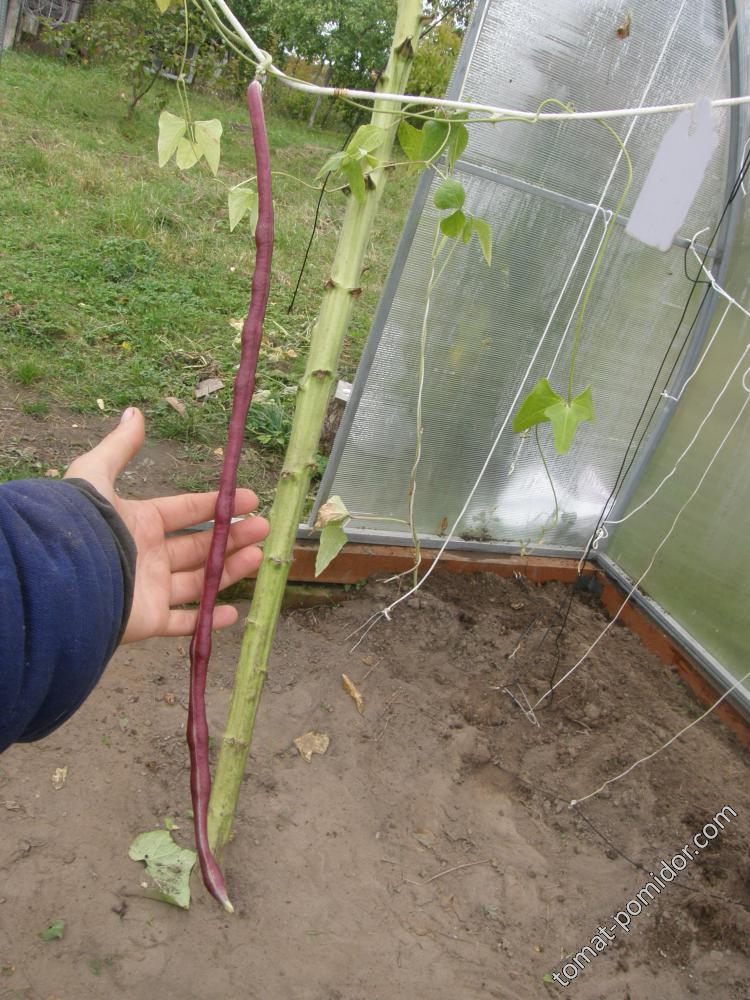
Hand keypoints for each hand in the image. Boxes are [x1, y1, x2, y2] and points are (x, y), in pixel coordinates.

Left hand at [65, 407, 268, 642]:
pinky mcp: (149, 620)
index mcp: (139, 524)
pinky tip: (235, 612)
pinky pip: (184, 623)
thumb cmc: (83, 525)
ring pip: (199, 581)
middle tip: (263, 528)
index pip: (185, 512)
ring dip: (230, 570)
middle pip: (198, 546)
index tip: (249, 499)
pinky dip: (210, 620)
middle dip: (232, 537)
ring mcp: (149, 590)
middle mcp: (147, 556)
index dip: (215, 505)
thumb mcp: (96, 474)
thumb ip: (118, 447)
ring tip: (259, 556)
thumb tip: (135, 412)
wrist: (65, 576)